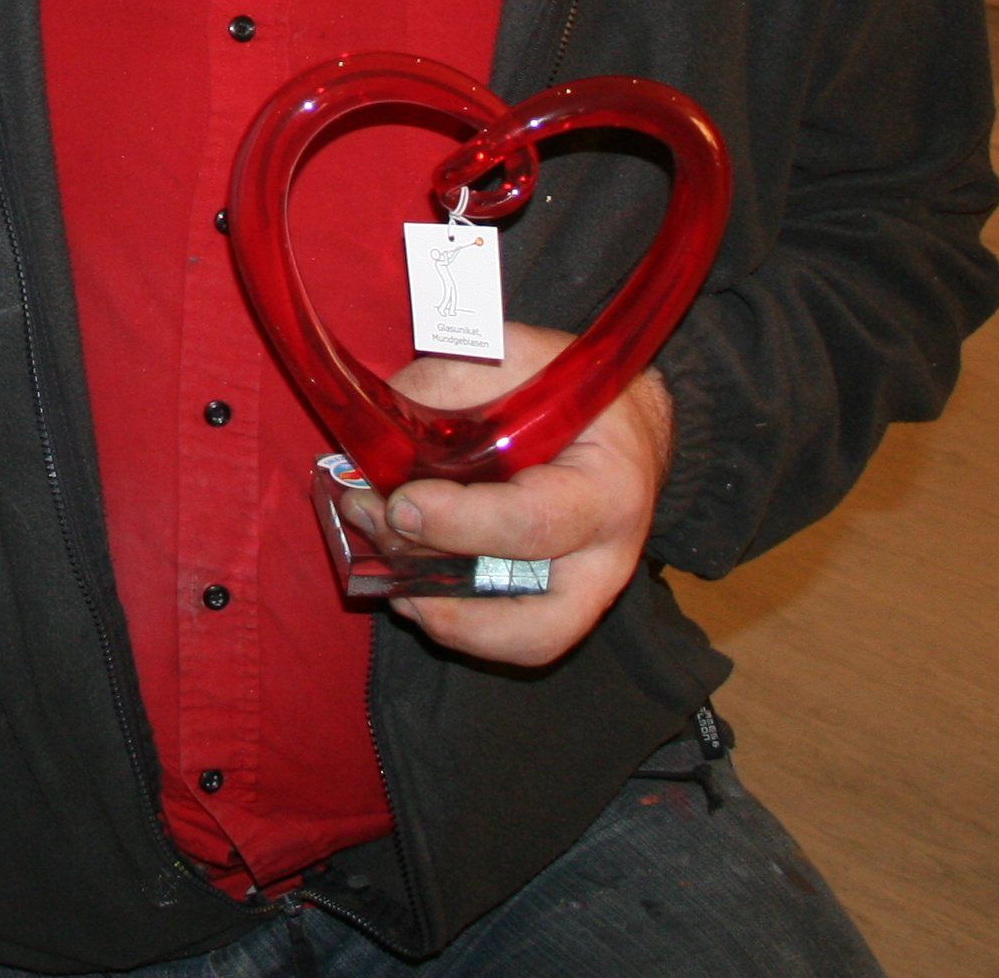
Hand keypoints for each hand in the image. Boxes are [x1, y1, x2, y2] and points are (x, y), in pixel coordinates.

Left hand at [354, 321, 672, 666]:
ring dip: (442, 616)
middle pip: (534, 617)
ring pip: (522, 643)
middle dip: (442, 587)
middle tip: (378, 528)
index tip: (399, 501)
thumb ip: (448, 385)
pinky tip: (404, 581)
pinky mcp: (560, 607)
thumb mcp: (516, 356)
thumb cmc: (571, 388)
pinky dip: (452, 619)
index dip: (457, 523)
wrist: (625, 424)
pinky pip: (508, 636)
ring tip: (381, 564)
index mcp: (607, 488)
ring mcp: (588, 594)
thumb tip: (373, 431)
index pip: (532, 524)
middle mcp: (606, 559)